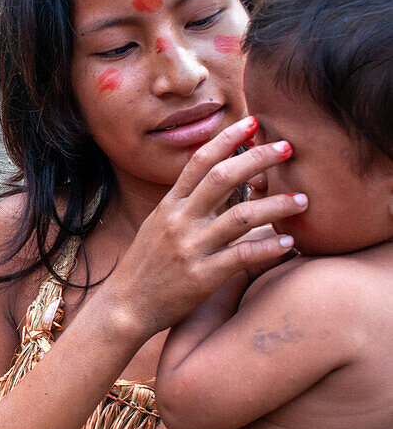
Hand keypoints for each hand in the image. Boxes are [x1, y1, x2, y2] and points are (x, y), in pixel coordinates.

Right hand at [103, 117, 307, 335]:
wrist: (126, 306)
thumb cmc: (145, 266)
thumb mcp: (157, 226)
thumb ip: (183, 203)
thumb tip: (209, 176)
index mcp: (169, 206)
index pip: (199, 161)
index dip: (227, 138)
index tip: (253, 122)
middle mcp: (179, 221)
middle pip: (223, 178)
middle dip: (258, 158)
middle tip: (288, 148)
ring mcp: (190, 248)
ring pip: (241, 216)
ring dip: (276, 205)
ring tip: (303, 200)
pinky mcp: (202, 276)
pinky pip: (242, 257)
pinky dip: (269, 247)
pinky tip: (289, 241)